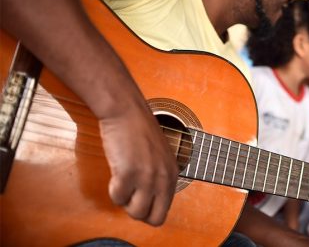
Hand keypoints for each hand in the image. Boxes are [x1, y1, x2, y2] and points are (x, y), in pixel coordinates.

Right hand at [99, 101, 178, 225]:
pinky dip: (113, 189)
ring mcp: (147, 177)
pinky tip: (116, 172)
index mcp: (172, 174)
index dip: (147, 209)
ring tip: (123, 182)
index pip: (163, 211)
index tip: (138, 198)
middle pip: (154, 218)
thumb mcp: (159, 157)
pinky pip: (117, 198)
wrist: (126, 111)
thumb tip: (147, 202)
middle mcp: (164, 178)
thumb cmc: (138, 130)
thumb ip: (159, 178)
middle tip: (129, 194)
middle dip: (137, 212)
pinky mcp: (128, 173)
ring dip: (125, 201)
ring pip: (135, 213)